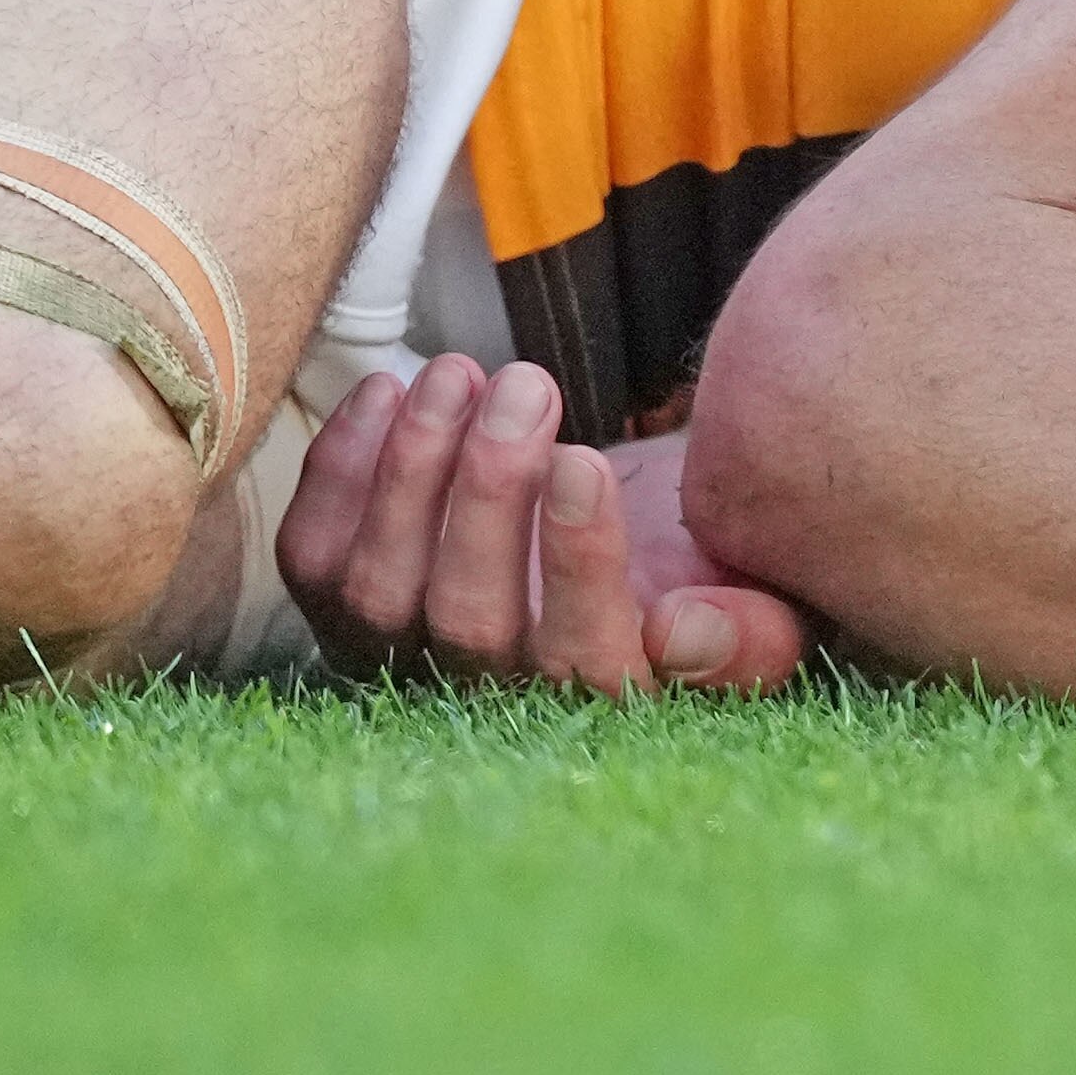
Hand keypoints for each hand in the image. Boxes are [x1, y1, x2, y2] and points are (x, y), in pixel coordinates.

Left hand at [278, 355, 808, 697]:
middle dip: (488, 490)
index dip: (572, 563)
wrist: (621, 550)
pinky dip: (338, 470)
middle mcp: (491, 701)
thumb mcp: (762, 599)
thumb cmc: (696, 567)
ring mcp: (403, 661)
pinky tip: (389, 393)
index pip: (577, 657)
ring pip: (376, 585)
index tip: (581, 460)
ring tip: (459, 371)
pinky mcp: (339, 611)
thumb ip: (751, 630)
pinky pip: (313, 556)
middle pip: (465, 616)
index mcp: (604, 704)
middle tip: (528, 381)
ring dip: (413, 467)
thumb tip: (680, 632)